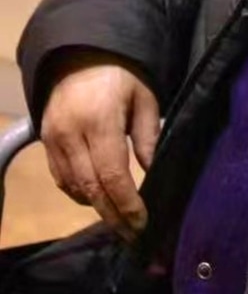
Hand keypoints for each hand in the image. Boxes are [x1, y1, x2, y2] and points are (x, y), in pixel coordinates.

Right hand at [39, 51, 159, 240]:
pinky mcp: (45, 143)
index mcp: (100, 121)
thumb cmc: (121, 76)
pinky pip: (62, 180)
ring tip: (122, 224)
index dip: (128, 205)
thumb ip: (149, 137)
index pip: (112, 175)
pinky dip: (81, 195)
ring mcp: (54, 141)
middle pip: (92, 189)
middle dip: (115, 218)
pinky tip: (99, 201)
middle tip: (136, 238)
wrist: (79, 55)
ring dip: (98, 209)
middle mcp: (71, 135)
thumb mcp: (145, 99)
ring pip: (74, 189)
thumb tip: (154, 174)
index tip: (144, 224)